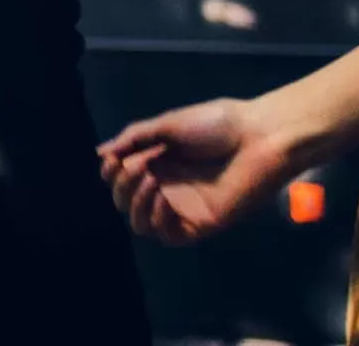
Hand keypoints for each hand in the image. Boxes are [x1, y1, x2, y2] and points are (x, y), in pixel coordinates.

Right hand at [97, 99, 299, 244]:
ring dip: (135, 204)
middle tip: (134, 167)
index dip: (109, 172)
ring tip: (150, 180)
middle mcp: (166, 186)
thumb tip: (101, 153)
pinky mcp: (200, 224)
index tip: (110, 159)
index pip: (120, 177)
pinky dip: (158, 219)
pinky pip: (168, 235)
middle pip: (125, 201)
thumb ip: (135, 138)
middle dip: (121, 185)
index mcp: (158, 161)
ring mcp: (183, 207)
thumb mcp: (168, 124)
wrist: (257, 137)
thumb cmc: (216, 124)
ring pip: (141, 223)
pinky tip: (164, 198)